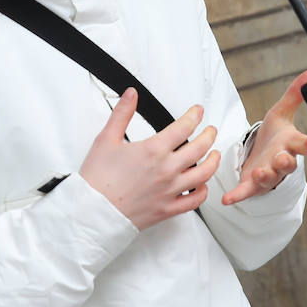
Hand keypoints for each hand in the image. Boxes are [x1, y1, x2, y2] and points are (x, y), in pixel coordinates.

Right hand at [78, 88, 219, 229]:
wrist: (91, 212)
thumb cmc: (97, 179)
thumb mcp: (106, 139)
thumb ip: (122, 114)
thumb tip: (131, 94)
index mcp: (154, 150)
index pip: (184, 127)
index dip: (194, 116)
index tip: (198, 111)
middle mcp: (167, 169)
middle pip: (200, 148)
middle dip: (209, 135)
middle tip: (211, 130)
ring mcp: (169, 191)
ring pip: (203, 174)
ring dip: (213, 161)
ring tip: (215, 154)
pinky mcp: (167, 209)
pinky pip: (194, 201)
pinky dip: (203, 191)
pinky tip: (203, 185)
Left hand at [222, 70, 306, 205]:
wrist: (261, 158)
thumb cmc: (274, 137)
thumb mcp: (281, 113)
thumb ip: (294, 95)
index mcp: (290, 144)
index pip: (304, 144)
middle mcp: (281, 162)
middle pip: (288, 164)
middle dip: (286, 161)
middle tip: (284, 157)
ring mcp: (267, 175)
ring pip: (269, 178)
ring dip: (265, 176)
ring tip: (259, 172)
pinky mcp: (251, 185)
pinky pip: (245, 192)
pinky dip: (237, 196)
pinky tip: (226, 199)